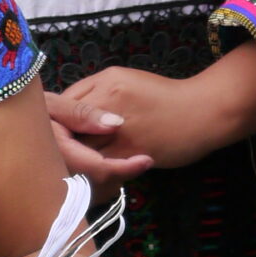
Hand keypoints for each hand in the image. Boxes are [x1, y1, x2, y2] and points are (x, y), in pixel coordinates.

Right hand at [43, 84, 154, 188]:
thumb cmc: (22, 108)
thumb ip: (83, 113)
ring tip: (123, 164)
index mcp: (56, 154)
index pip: (98, 169)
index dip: (126, 167)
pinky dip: (96, 186)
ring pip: (91, 195)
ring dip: (110, 183)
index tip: (146, 159)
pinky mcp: (51, 193)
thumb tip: (116, 124)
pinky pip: (80, 196)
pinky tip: (102, 170)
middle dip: (120, 176)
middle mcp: (54, 178)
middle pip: (98, 188)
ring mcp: (51, 189)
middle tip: (138, 161)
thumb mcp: (51, 104)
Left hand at [53, 66, 235, 175]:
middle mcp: (108, 104)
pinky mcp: (129, 153)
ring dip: (71, 162)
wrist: (202, 112)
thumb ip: (93, 92)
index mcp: (105, 83)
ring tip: (68, 169)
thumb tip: (65, 111)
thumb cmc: (164, 96)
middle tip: (55, 156)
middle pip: (64, 130)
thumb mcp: (125, 80)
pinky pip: (99, 167)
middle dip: (56, 145)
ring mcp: (118, 131)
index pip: (61, 105)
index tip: (54, 134)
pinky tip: (91, 176)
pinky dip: (91, 173)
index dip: (53, 123)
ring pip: (78, 152)